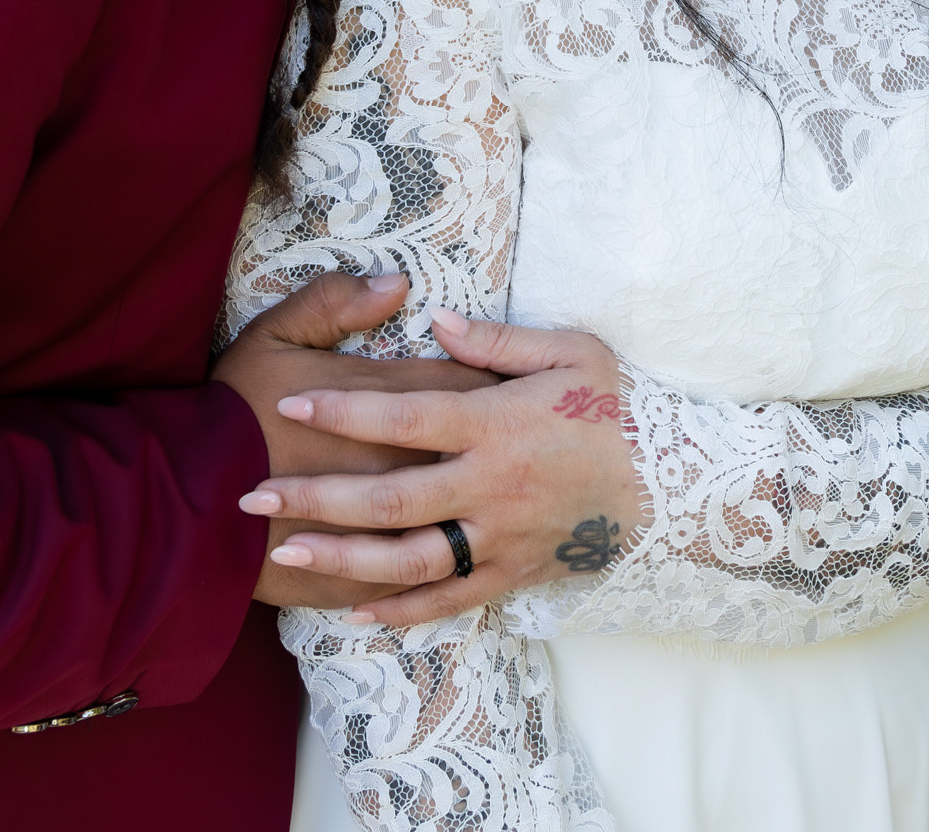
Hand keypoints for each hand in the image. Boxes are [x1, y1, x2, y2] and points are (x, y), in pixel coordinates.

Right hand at [212, 273, 499, 607]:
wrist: (181, 500)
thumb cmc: (230, 412)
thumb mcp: (273, 336)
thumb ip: (335, 303)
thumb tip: (397, 284)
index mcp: (381, 404)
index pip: (463, 388)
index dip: (491, 381)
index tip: (507, 380)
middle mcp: (395, 464)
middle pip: (473, 450)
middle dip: (499, 442)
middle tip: (522, 436)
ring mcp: (381, 525)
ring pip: (455, 516)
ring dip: (479, 505)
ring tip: (497, 494)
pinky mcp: (362, 572)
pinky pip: (418, 577)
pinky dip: (441, 565)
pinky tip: (457, 553)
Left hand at [238, 309, 644, 627]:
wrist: (675, 485)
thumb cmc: (618, 405)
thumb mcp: (572, 350)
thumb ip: (497, 339)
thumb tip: (432, 319)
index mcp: (498, 421)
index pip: (407, 413)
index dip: (345, 406)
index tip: (292, 398)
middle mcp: (490, 484)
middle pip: (389, 495)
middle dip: (316, 496)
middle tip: (253, 497)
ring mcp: (499, 536)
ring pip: (408, 557)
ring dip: (341, 558)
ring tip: (285, 553)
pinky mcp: (513, 573)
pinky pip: (448, 599)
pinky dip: (400, 608)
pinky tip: (353, 608)